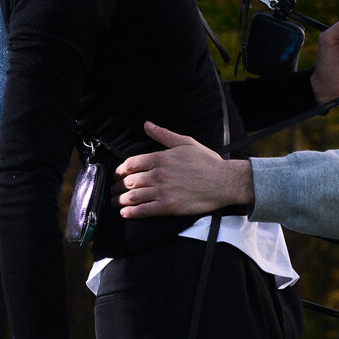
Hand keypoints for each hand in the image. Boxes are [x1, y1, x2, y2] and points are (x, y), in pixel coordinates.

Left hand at [118, 123, 253, 218]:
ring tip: (115, 202)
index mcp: (161, 158)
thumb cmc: (207, 162)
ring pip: (133, 196)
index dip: (120, 170)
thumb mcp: (185, 142)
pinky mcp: (169, 206)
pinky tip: (126, 213)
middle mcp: (159, 174)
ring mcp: (163, 191)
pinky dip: (131, 212)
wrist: (224, 181)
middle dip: (117, 186)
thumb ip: (163, 135)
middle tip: (113, 190)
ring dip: (120, 200)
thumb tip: (147, 125)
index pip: (131, 163)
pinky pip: (144, 210)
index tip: (117, 175)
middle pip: (129, 181)